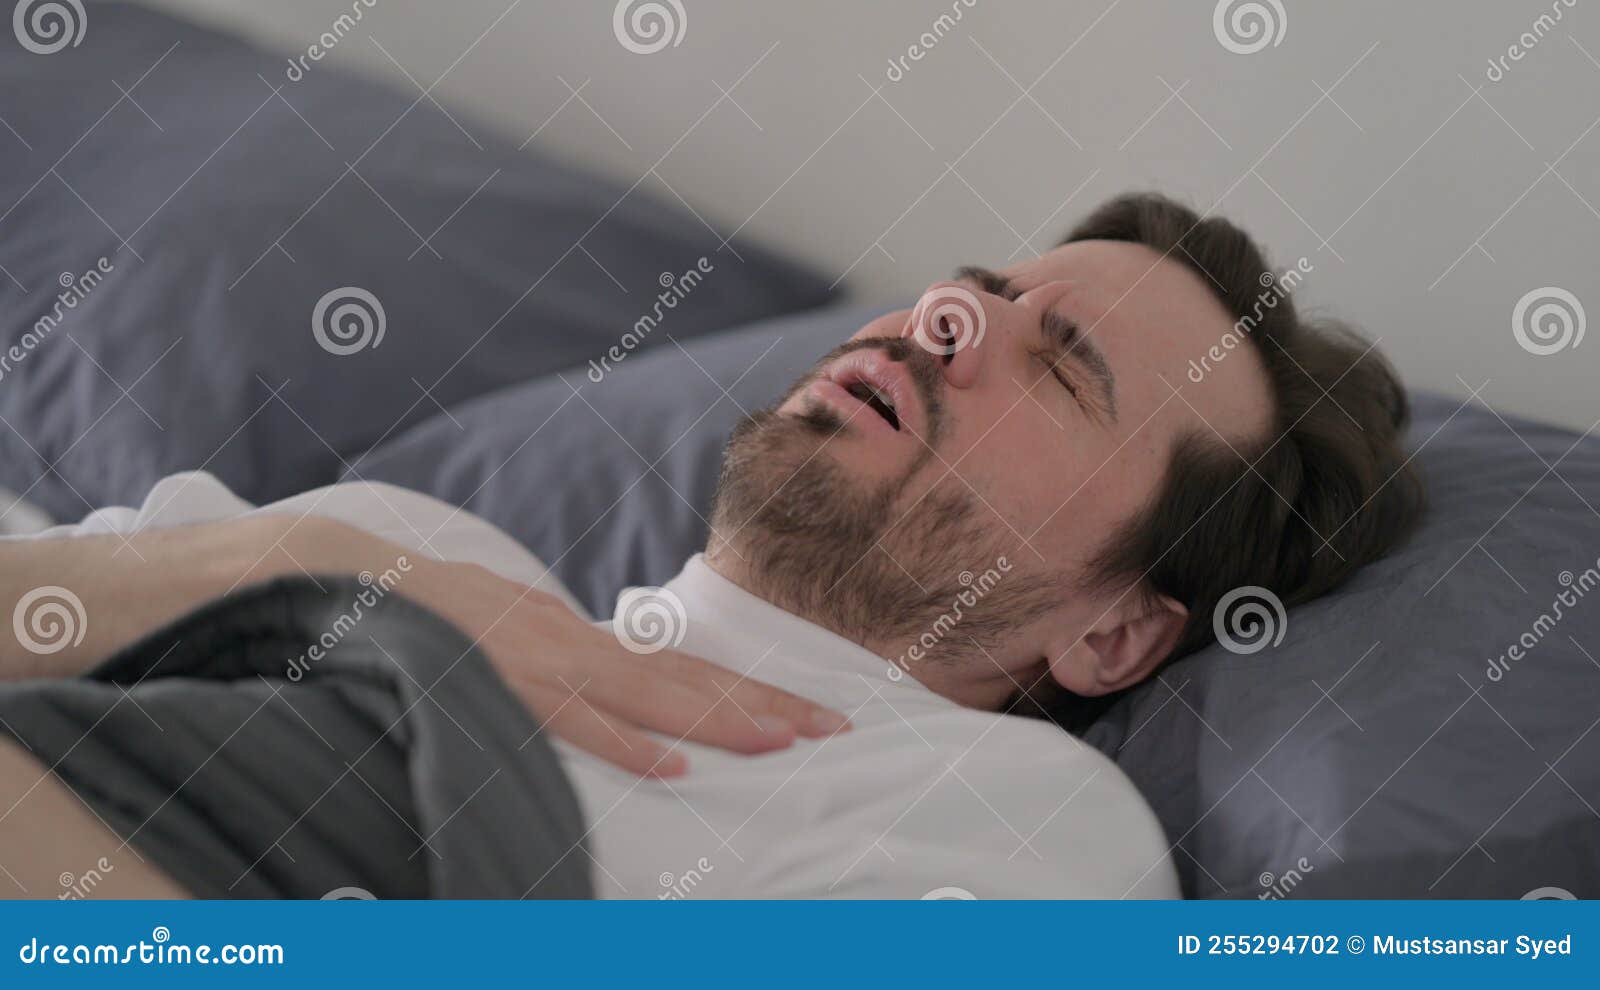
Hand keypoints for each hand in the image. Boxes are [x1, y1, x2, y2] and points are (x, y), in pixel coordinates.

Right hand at [404, 560, 851, 777]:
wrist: (371, 583)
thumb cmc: (446, 616)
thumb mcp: (523, 631)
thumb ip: (572, 659)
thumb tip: (619, 685)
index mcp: (586, 639)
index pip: (686, 666)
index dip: (750, 689)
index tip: (810, 712)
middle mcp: (581, 646)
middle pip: (690, 678)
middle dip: (764, 704)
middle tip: (831, 727)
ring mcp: (549, 665)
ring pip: (650, 696)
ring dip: (719, 719)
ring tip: (781, 741)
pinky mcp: (511, 687)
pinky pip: (576, 723)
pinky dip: (625, 743)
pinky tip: (672, 769)